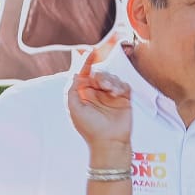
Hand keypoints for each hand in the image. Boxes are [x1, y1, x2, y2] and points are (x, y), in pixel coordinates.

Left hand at [66, 33, 130, 151]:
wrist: (109, 143)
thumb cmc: (89, 128)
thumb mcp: (74, 108)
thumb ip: (71, 89)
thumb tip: (76, 73)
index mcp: (83, 95)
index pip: (83, 74)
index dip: (85, 62)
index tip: (89, 52)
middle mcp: (96, 93)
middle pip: (98, 73)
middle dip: (100, 75)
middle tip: (101, 84)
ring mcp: (110, 96)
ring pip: (111, 77)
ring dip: (109, 80)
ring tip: (109, 91)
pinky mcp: (123, 99)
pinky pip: (123, 84)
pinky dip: (119, 85)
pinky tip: (116, 93)